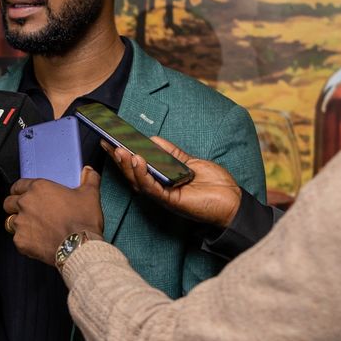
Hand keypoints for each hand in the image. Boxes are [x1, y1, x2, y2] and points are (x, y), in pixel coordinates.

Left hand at [3, 168, 104, 264]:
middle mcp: (26, 203)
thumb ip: (89, 179)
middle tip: (28, 211)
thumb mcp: (90, 195)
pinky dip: (25, 240)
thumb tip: (88, 172)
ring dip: (18, 223)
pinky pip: (17, 239)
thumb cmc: (82, 222)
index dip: (20, 190)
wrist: (79, 247)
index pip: (18, 185)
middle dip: (15, 206)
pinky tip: (37, 241)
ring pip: (10, 221)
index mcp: (39, 188)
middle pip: (9, 202)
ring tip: (32, 228)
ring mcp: (21, 223)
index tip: (24, 194)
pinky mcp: (20, 241)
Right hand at [104, 135, 241, 228]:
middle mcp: (160, 190)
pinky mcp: (171, 201)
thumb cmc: (215, 185)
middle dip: (119, 160)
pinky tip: (139, 161)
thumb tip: (152, 139)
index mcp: (163, 181)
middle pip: (133, 176)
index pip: (138, 168)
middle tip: (107, 143)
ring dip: (128, 167)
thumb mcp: (191, 162)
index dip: (124, 155)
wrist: (233, 201)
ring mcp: (164, 196)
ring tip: (120, 150)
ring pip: (139, 183)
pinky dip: (144, 175)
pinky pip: (153, 189)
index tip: (111, 140)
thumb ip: (172, 153)